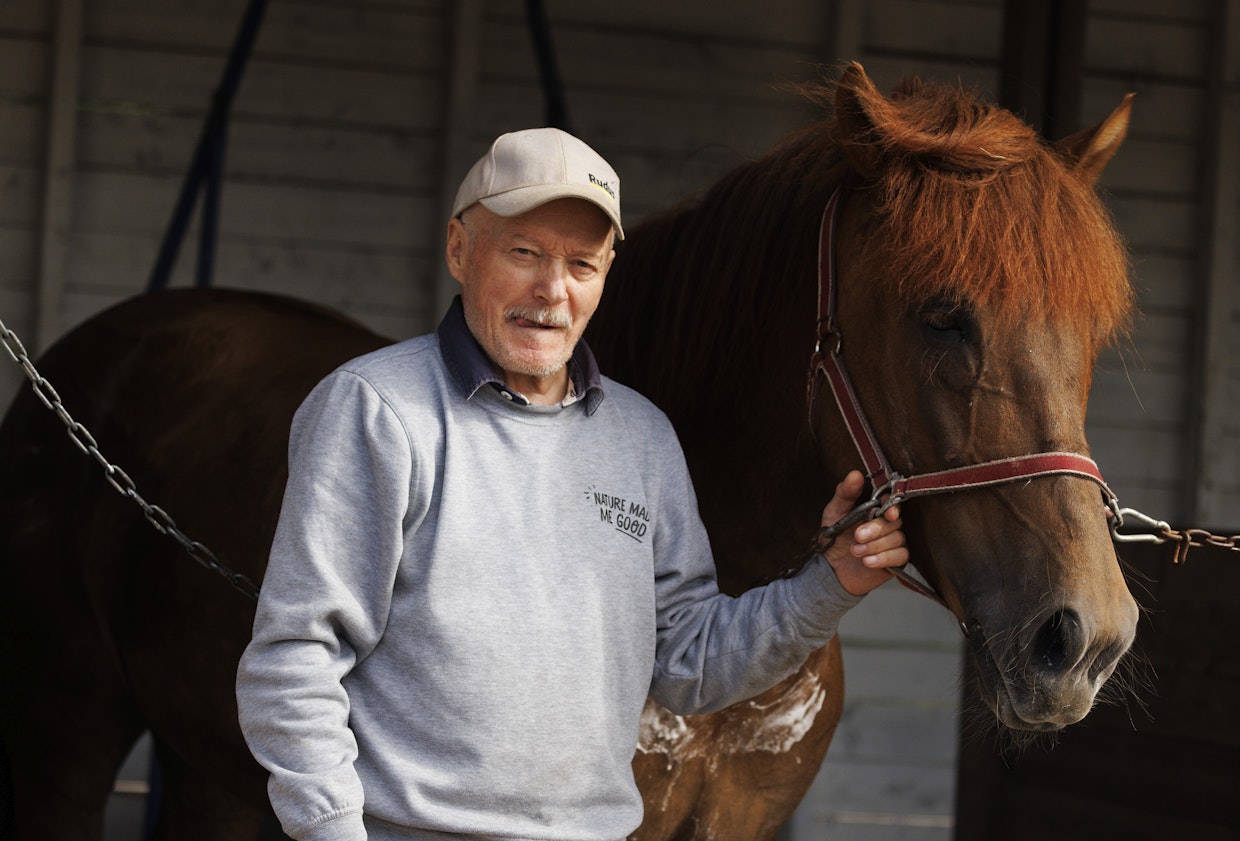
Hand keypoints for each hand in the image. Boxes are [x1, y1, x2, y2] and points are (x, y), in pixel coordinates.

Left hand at [820, 470, 908, 595]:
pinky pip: (901, 556)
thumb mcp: (835, 512)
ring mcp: (894, 541)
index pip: (892, 502)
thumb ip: (845, 493)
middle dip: (876, 529)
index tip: (887, 513)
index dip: (892, 507)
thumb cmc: (834, 536)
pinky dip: (884, 558)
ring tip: (855, 551)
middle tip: (857, 536)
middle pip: (895, 522)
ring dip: (875, 546)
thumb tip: (855, 474)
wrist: (831, 567)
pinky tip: (867, 562)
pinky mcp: (896, 560)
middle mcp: (888, 524)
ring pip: (898, 539)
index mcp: (876, 509)